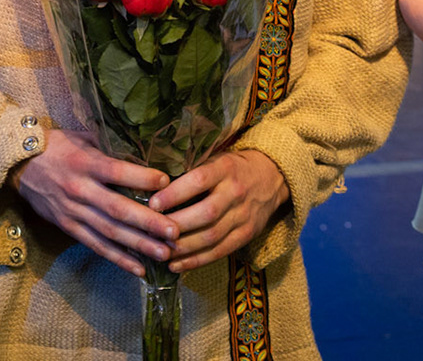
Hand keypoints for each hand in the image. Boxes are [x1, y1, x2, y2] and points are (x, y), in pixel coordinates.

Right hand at [10, 128, 176, 276]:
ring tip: (165, 254)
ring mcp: (73, 212)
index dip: (141, 178)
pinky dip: (117, 258)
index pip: (116, 172)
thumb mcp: (80, 137)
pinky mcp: (68, 227)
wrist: (18, 165)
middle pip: (117, 209)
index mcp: (84, 163)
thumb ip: (108, 146)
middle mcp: (79, 189)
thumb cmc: (55, 146)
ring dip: (138, 245)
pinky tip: (139, 268)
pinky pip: (95, 245)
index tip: (166, 182)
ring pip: (109, 232)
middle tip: (174, 231)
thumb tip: (141, 147)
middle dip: (148, 222)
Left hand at [149, 149, 288, 273]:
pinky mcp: (246, 235)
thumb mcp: (216, 158)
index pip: (199, 180)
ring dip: (183, 247)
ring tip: (159, 251)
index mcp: (226, 168)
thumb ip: (192, 170)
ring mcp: (243, 216)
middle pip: (206, 213)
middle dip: (176, 225)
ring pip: (211, 237)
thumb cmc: (233, 167)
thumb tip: (153, 184)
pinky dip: (196, 261)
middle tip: (151, 232)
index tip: (152, 203)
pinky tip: (176, 265)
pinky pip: (219, 252)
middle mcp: (236, 193)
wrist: (271, 177)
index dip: (175, 193)